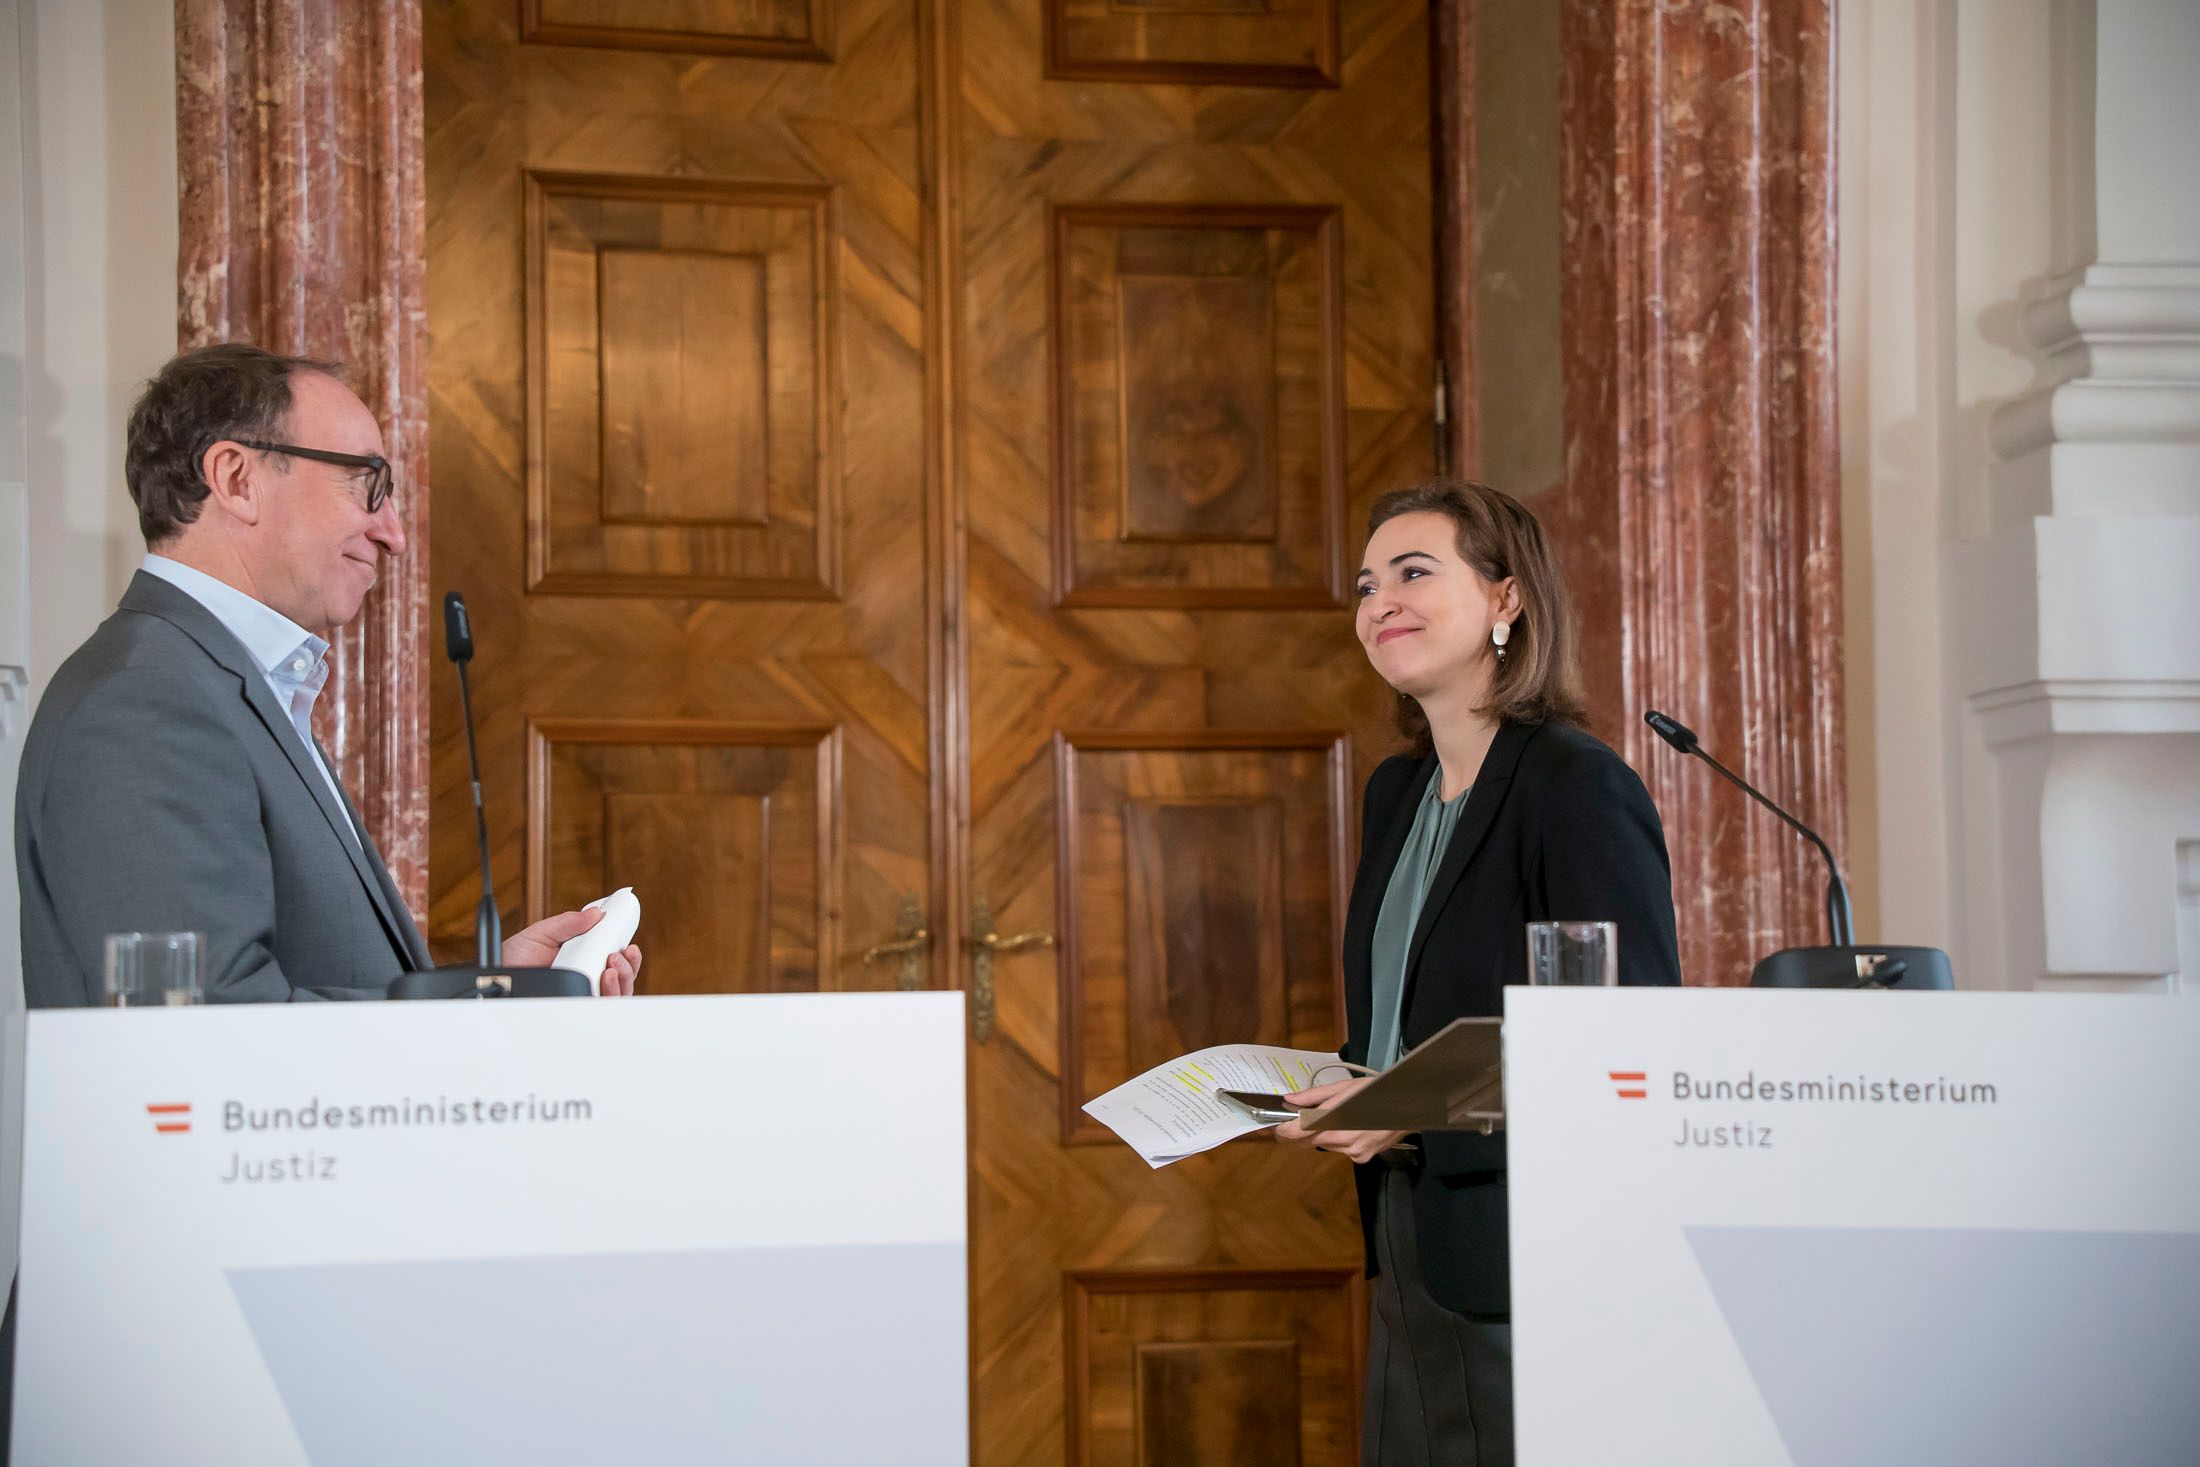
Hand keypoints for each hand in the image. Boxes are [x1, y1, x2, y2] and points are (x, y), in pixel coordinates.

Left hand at [503, 907, 643, 995]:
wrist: (496, 980)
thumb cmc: (513, 959)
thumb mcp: (540, 934)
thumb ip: (567, 923)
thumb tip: (595, 913)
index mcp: (580, 955)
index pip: (611, 953)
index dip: (625, 947)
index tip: (628, 938)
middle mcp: (585, 976)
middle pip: (621, 973)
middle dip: (629, 962)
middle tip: (621, 951)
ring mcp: (582, 993)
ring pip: (620, 990)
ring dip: (624, 976)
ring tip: (612, 964)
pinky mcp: (578, 1006)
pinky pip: (605, 1004)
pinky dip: (613, 991)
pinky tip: (606, 978)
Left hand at [1272, 1075, 1407, 1163]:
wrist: (1410, 1107)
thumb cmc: (1376, 1091)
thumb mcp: (1344, 1087)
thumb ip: (1314, 1096)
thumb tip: (1289, 1100)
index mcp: (1336, 1121)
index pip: (1299, 1133)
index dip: (1283, 1131)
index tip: (1274, 1126)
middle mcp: (1343, 1142)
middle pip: (1310, 1142)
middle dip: (1300, 1133)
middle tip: (1292, 1121)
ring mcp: (1353, 1152)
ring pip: (1325, 1146)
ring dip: (1320, 1135)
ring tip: (1329, 1118)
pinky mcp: (1362, 1158)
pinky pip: (1341, 1149)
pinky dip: (1338, 1139)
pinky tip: (1349, 1127)